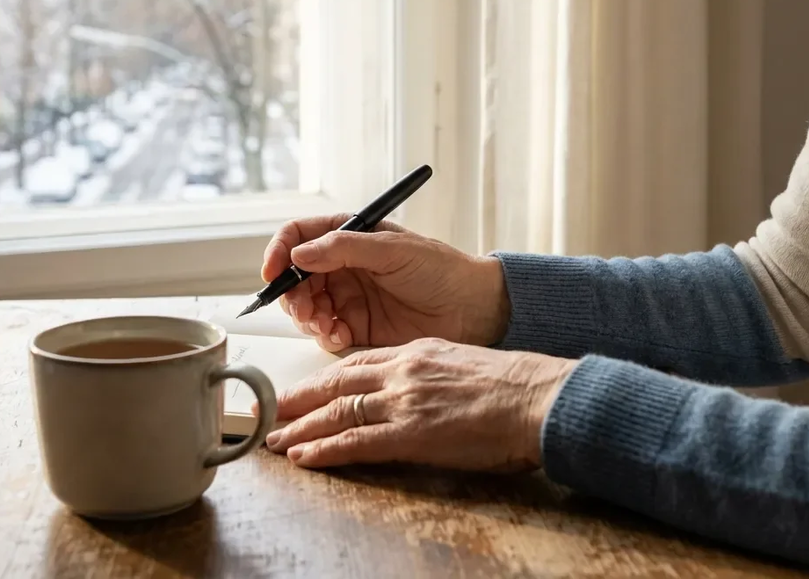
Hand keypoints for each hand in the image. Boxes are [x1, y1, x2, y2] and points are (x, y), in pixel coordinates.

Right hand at [262, 215, 510, 351]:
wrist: (473, 309)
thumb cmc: (441, 270)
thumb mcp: (393, 250)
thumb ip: (344, 248)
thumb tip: (299, 252)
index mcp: (349, 236)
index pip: (299, 236)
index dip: (279, 251)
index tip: (273, 271)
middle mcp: (343, 266)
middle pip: (295, 276)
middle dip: (292, 294)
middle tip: (305, 308)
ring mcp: (348, 297)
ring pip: (306, 307)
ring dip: (307, 317)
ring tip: (326, 323)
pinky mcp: (357, 326)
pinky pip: (325, 332)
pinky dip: (324, 335)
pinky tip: (339, 334)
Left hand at [263, 339, 576, 471]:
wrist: (536, 398)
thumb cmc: (514, 386)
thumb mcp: (464, 364)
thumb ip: (433, 373)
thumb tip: (421, 390)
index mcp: (417, 351)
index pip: (358, 363)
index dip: (326, 378)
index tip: (307, 389)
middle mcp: (403, 371)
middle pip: (337, 383)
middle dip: (300, 399)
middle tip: (273, 411)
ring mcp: (403, 401)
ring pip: (338, 412)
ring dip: (302, 427)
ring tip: (276, 439)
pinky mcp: (409, 434)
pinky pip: (355, 442)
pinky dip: (324, 449)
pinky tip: (304, 456)